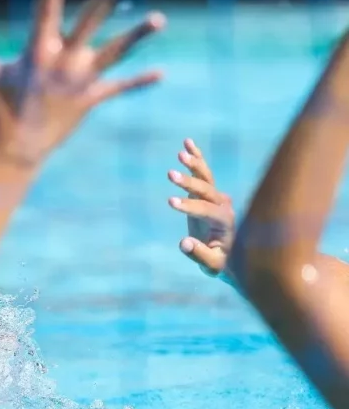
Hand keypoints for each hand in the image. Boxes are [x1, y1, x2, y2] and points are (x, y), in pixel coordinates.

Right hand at [0, 0, 164, 165]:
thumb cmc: (1, 103)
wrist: (19, 145)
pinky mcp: (92, 99)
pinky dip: (138, 82)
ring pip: (114, 54)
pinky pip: (119, 88)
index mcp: (38, 52)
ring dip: (136, 37)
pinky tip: (160, 74)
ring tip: (159, 19)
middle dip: (104, 0)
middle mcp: (62, 63)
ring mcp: (80, 82)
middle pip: (88, 25)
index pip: (46, 12)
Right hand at [168, 138, 234, 276]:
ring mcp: (218, 198)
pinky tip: (187, 143)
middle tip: (170, 174)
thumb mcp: (213, 265)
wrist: (238, 257)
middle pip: (207, 189)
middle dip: (189, 182)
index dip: (189, 206)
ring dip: (194, 164)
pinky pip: (203, 174)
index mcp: (226, 223)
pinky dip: (196, 159)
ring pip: (206, 177)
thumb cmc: (225, 264)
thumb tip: (183, 242)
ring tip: (180, 153)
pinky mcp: (210, 194)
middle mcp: (224, 206)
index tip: (170, 202)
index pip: (206, 210)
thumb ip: (199, 254)